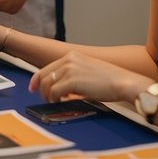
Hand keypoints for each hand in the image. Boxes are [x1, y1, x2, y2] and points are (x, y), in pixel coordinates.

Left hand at [29, 51, 153, 103]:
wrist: (124, 82)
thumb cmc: (111, 80)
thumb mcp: (88, 71)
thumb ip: (73, 75)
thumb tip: (60, 87)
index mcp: (72, 56)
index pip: (47, 67)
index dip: (37, 79)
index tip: (33, 88)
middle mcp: (69, 60)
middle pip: (44, 76)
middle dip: (41, 90)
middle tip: (45, 100)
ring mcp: (70, 69)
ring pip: (48, 85)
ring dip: (49, 96)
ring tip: (56, 102)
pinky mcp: (72, 81)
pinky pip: (55, 92)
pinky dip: (55, 99)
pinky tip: (62, 102)